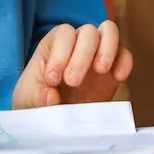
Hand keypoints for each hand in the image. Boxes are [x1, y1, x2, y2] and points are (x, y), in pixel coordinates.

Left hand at [14, 20, 133, 107]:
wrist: (55, 122)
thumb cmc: (37, 104)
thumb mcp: (28, 101)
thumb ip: (35, 96)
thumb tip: (52, 95)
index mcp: (53, 45)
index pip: (64, 34)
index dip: (60, 53)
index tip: (53, 80)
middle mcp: (77, 44)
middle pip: (88, 31)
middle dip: (82, 55)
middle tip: (73, 82)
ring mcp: (97, 54)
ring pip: (109, 31)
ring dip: (108, 48)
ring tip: (101, 70)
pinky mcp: (113, 70)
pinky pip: (125, 55)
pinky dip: (124, 62)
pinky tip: (118, 78)